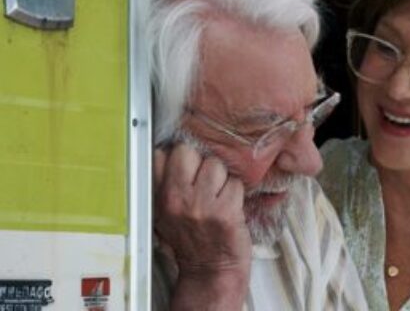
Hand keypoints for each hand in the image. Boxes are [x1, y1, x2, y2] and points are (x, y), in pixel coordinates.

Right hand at [153, 144, 251, 308]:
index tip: (186, 168)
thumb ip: (166, 185)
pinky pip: (236, 183)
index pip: (160, 155)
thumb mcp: (165, 215)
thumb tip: (172, 151)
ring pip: (216, 164)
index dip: (177, 158)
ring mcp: (202, 205)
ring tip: (218, 196)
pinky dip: (237, 192)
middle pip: (187, 151)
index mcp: (160, 198)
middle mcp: (177, 199)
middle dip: (199, 161)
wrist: (210, 272)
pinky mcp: (226, 211)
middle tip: (205, 181)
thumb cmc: (191, 241)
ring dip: (222, 177)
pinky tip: (230, 206)